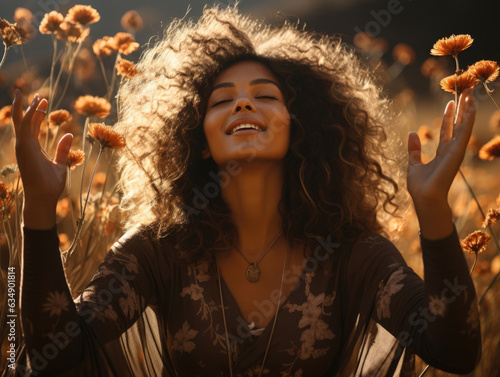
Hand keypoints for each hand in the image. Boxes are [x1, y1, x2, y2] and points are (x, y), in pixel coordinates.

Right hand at [12, 90, 72, 228]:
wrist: (44, 197)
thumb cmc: (51, 185)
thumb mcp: (61, 164)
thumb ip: (63, 149)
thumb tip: (69, 135)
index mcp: (32, 148)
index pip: (31, 125)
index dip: (36, 112)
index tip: (42, 100)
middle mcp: (25, 145)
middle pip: (21, 120)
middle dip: (22, 105)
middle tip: (23, 90)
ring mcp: (23, 147)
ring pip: (22, 121)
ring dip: (26, 107)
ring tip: (32, 93)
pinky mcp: (25, 149)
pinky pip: (26, 128)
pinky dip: (30, 116)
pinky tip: (35, 106)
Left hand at [407, 88, 475, 238]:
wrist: (425, 197)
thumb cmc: (420, 185)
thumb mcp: (414, 163)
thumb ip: (414, 149)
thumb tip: (412, 133)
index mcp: (443, 152)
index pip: (448, 129)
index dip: (449, 116)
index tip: (451, 102)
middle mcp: (452, 149)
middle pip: (459, 124)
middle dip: (463, 107)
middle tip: (466, 90)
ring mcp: (456, 150)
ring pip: (464, 124)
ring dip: (468, 108)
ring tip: (470, 92)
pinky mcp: (457, 152)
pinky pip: (464, 132)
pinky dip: (468, 119)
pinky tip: (471, 107)